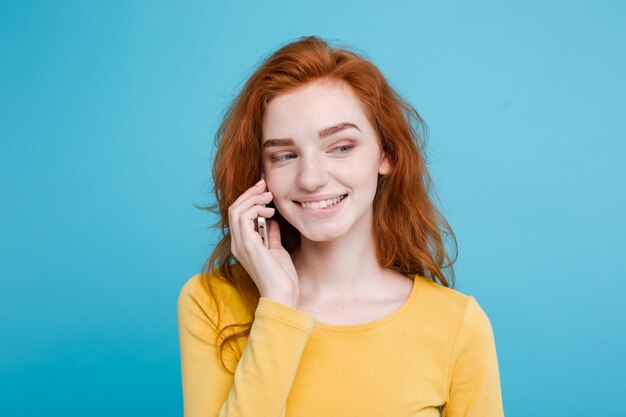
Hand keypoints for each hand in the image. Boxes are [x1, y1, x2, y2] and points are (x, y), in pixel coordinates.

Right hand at [228, 179, 298, 306]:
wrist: (283, 294)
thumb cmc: (282, 277)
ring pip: (236, 210)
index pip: (239, 215)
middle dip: (250, 193)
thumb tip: (272, 220)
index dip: (250, 199)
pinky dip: (255, 208)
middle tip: (265, 185)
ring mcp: (241, 245)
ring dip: (253, 198)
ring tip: (269, 196)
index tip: (265, 190)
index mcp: (243, 245)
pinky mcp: (248, 245)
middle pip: (234, 209)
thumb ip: (271, 235)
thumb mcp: (277, 250)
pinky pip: (243, 218)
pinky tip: (270, 210)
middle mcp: (238, 244)